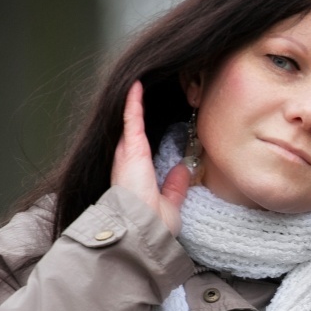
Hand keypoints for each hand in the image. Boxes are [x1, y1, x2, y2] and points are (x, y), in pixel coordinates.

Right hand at [111, 81, 189, 235]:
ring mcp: (127, 154)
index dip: (146, 129)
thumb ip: (174, 186)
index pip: (141, 145)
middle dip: (137, 111)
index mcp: (137, 174)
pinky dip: (134, 101)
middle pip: (133, 129)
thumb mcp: (169, 203)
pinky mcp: (130, 149)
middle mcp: (128, 161)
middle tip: (144, 90)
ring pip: (130, 120)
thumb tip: (183, 170)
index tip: (156, 115)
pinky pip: (131, 118)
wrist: (143, 230)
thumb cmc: (153, 225)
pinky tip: (137, 84)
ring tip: (139, 81)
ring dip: (135, 102)